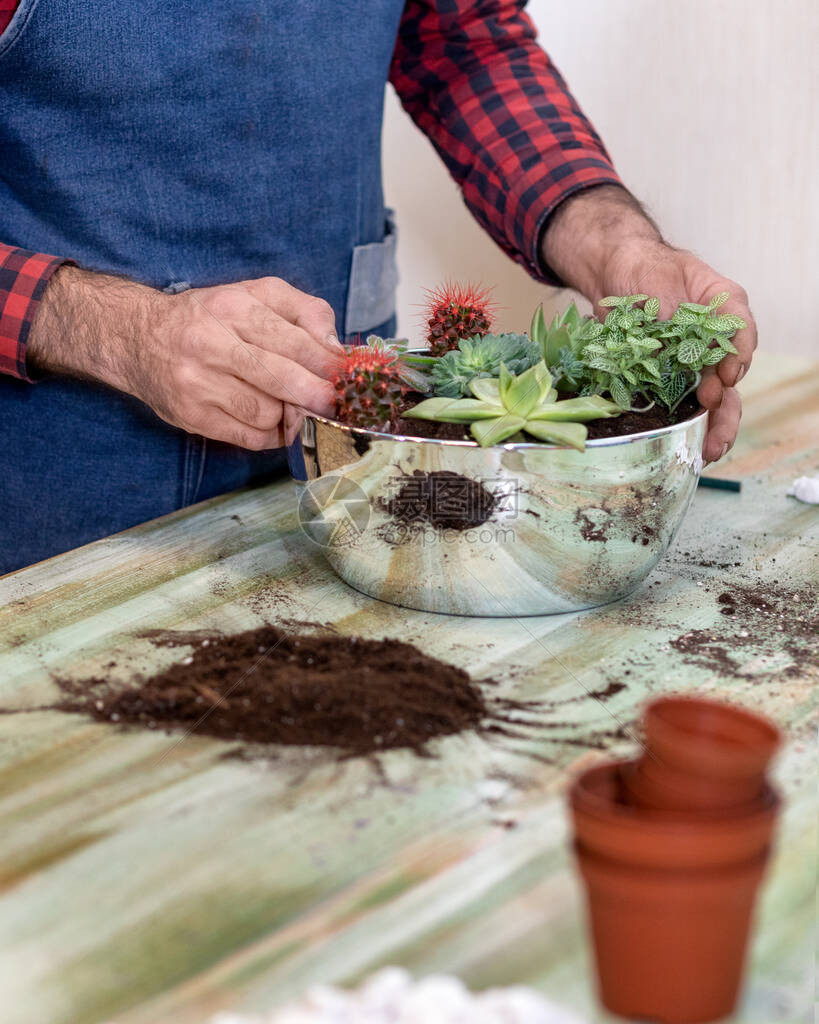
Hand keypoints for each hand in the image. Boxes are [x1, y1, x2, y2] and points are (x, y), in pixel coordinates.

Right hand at [28, 267, 344, 448]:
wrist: (138, 338)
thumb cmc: (210, 316)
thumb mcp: (256, 294)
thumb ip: (304, 311)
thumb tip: (336, 348)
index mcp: (232, 306)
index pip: (291, 338)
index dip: (326, 363)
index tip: (348, 378)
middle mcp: (210, 343)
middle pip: (280, 378)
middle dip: (315, 395)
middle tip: (335, 404)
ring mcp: (197, 383)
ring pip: (266, 413)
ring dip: (288, 415)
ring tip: (290, 405)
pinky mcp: (190, 415)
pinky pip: (248, 437)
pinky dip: (270, 435)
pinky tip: (273, 423)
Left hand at [541, 186, 756, 463]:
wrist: (615, 274)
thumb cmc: (642, 267)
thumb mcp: (654, 277)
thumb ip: (665, 308)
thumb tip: (667, 344)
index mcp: (723, 305)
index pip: (741, 331)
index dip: (737, 357)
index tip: (725, 377)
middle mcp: (716, 337)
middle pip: (732, 374)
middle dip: (726, 406)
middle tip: (714, 427)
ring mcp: (696, 359)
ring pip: (715, 397)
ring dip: (713, 426)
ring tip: (708, 452)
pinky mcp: (673, 376)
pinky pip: (685, 403)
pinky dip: (687, 426)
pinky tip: (687, 447)